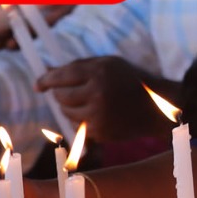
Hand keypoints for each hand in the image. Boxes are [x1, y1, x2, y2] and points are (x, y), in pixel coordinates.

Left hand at [37, 57, 168, 141]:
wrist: (158, 107)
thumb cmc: (131, 80)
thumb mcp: (107, 65)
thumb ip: (77, 66)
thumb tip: (47, 71)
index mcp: (98, 73)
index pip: (61, 77)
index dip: (46, 81)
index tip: (39, 85)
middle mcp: (97, 94)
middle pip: (61, 96)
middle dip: (60, 94)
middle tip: (68, 92)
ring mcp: (99, 116)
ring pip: (67, 113)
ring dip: (70, 108)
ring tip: (87, 102)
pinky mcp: (101, 132)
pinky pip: (78, 127)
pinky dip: (81, 121)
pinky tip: (96, 115)